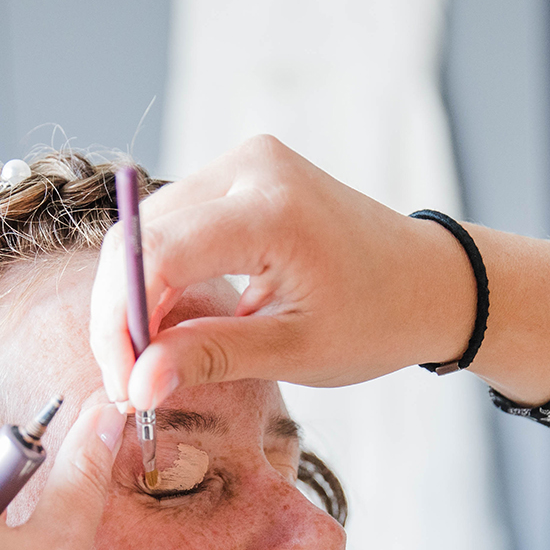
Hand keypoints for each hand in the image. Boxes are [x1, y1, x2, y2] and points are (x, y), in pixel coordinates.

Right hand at [90, 136, 476, 407]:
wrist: (429, 279)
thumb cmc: (378, 318)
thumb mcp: (296, 351)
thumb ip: (210, 358)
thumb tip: (137, 385)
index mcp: (273, 209)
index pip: (157, 255)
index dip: (124, 324)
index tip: (124, 386)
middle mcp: (250, 167)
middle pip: (139, 238)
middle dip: (120, 316)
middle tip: (128, 384)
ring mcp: (243, 163)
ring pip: (145, 231)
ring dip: (133, 299)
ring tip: (147, 363)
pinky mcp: (238, 175)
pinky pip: (171, 224)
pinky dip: (156, 278)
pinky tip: (166, 328)